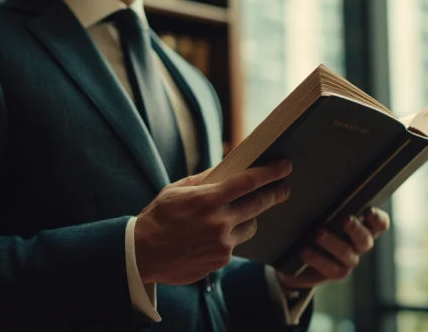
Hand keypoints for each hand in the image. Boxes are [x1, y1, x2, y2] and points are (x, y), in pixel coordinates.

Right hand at [135, 160, 292, 284]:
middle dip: (275, 194)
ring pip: (251, 226)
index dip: (271, 172)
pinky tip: (212, 237)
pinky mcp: (221, 260)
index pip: (248, 181)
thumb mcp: (177, 190)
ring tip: (235, 215)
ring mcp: (222, 243)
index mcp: (207, 199)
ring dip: (248, 218)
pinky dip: (230, 237)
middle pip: (259, 204)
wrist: (142, 254)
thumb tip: (230, 168)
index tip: (285, 166)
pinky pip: (236, 244)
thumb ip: (205, 179)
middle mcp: (218, 221)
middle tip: (284, 188)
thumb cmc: (158, 217)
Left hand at [276, 207, 389, 288]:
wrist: (297, 257)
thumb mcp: (319, 214)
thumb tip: (314, 191)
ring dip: (333, 242)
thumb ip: (325, 205)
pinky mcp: (335, 273)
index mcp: (362, 226)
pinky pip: (330, 268)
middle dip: (355, 228)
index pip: (379, 223)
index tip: (368, 210)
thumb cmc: (312, 227)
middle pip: (365, 239)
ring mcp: (349, 260)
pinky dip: (317, 258)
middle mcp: (359, 244)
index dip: (377, 219)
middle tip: (345, 218)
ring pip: (347, 253)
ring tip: (318, 233)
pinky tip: (304, 250)